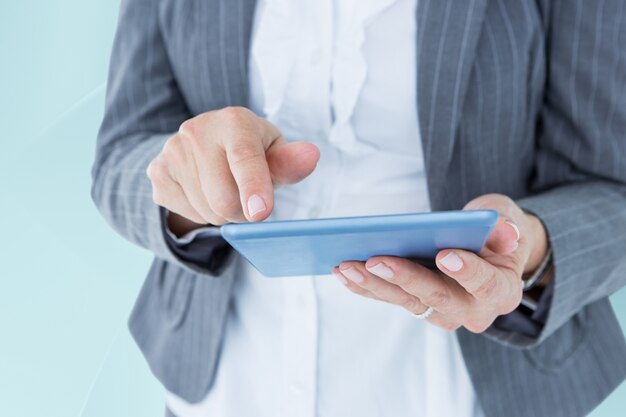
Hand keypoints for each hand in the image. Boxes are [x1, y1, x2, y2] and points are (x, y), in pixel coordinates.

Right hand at [147, 107, 319, 233]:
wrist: (205, 144)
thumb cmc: (251, 150)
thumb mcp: (274, 152)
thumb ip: (290, 161)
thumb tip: (311, 156)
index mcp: (234, 121)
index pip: (244, 158)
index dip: (254, 187)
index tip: (260, 212)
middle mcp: (197, 130)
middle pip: (225, 200)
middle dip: (244, 212)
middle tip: (249, 198)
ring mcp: (172, 151)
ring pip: (207, 212)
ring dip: (223, 215)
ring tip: (225, 190)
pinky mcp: (157, 172)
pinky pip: (187, 214)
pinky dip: (202, 213)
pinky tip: (204, 191)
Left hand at [332, 194, 548, 332]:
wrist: (487, 252)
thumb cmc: (494, 233)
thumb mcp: (507, 221)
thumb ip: (506, 227)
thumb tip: (508, 233)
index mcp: (502, 291)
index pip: (486, 284)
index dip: (466, 271)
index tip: (444, 255)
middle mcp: (473, 311)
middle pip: (437, 297)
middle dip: (404, 279)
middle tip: (375, 261)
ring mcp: (443, 313)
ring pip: (407, 302)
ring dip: (374, 284)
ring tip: (347, 266)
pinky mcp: (419, 307)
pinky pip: (391, 299)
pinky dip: (365, 287)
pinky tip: (343, 273)